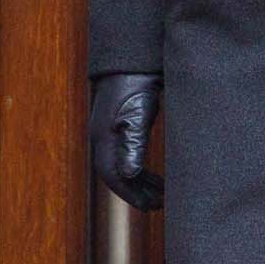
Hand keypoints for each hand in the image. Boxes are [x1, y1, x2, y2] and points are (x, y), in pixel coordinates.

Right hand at [89, 72, 163, 210]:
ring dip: (140, 182)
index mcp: (104, 137)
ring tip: (161, 193)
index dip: (133, 195)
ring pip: (122, 166)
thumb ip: (134, 143)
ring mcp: (109, 130)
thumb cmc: (138, 82)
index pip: (114, 176)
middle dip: (137, 193)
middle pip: (117, 175)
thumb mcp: (140, 112)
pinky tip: (154, 172)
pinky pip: (127, 154)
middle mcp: (102, 137)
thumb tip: (128, 175)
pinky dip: (140, 167)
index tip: (153, 207)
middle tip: (160, 205)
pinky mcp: (119, 123)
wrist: (133, 56)